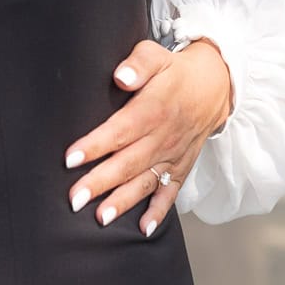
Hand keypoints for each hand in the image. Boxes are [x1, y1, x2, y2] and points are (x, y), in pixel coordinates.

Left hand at [64, 40, 232, 235]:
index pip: (120, 130)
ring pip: (146, 182)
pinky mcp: (182, 167)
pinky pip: (171, 192)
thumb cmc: (174, 71)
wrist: (214, 87)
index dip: (95, 145)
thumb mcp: (156, 56)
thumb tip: (121, 76)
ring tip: (101, 218)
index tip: (70, 159)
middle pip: (128, 162)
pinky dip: (159, 212)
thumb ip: (138, 64)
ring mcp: (173, 155)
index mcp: (153, 109)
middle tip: (74, 199)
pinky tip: (143, 229)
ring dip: (123, 201)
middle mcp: (163, 137)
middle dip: (100, 182)